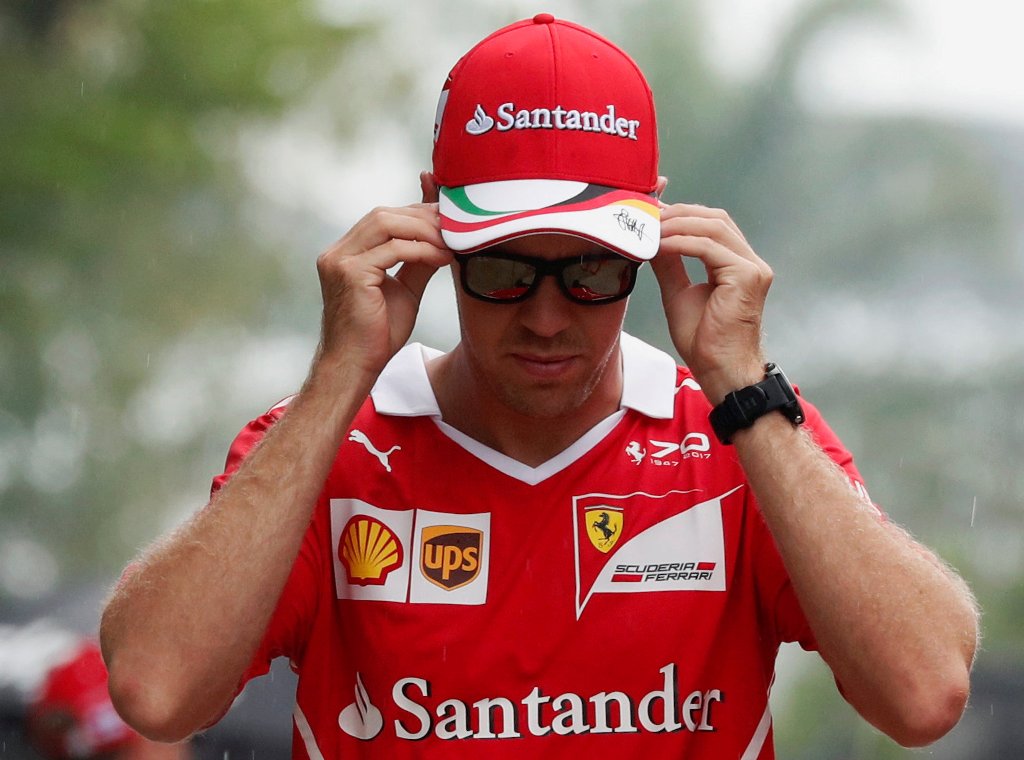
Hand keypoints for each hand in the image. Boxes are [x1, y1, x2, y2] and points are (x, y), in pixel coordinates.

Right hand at [314, 172, 451, 375]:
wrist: (356, 366)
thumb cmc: (377, 335)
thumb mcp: (404, 290)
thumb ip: (418, 262)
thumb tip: (443, 238)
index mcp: (347, 253)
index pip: (383, 218)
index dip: (417, 214)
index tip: (448, 220)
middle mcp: (338, 252)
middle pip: (384, 214)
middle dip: (422, 217)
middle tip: (455, 227)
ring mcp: (340, 260)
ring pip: (386, 223)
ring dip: (423, 230)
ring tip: (450, 241)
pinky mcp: (350, 273)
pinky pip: (393, 249)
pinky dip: (421, 250)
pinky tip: (442, 257)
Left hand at [649, 203, 771, 403]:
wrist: (720, 371)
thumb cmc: (705, 342)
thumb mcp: (678, 294)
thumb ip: (670, 265)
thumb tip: (654, 240)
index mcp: (737, 265)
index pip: (712, 226)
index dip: (682, 215)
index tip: (652, 215)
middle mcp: (750, 262)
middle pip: (716, 219)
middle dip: (680, 214)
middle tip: (649, 217)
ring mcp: (752, 268)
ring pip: (714, 227)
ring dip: (678, 224)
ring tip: (652, 230)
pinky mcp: (747, 276)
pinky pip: (709, 248)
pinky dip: (682, 243)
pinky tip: (661, 245)